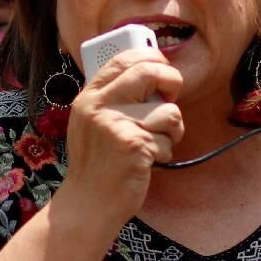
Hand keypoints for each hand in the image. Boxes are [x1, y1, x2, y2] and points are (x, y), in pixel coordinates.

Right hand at [61, 48, 184, 224]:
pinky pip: (168, 139)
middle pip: (149, 71)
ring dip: (171, 129)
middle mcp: (100, 106)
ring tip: (154, 144)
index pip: (122, 59)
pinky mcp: (135, 145)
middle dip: (172, 80)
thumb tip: (152, 74)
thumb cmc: (96, 165)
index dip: (150, 57)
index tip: (162, 68)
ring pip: (168, 111)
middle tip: (172, 96)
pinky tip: (146, 163)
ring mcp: (117, 125)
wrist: (88, 203)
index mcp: (89, 97)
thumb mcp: (91, 124)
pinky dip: (164, 152)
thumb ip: (113, 99)